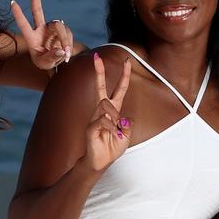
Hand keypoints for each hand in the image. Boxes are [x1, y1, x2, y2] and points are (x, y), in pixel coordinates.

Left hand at [11, 0, 73, 71]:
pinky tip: (67, 53)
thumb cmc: (46, 63)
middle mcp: (40, 29)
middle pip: (37, 10)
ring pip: (60, 27)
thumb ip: (51, 58)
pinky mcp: (63, 29)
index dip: (18, 14)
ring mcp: (51, 28)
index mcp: (31, 38)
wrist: (57, 61)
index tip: (12, 2)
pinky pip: (68, 33)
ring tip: (65, 55)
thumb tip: (61, 50)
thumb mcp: (45, 64)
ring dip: (65, 40)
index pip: (23, 24)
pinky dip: (69, 44)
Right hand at [84, 53, 132, 171]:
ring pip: (106, 106)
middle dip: (99, 72)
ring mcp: (95, 117)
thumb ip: (128, 124)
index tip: (127, 61)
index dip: (124, 76)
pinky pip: (103, 120)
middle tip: (96, 56)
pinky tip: (109, 135)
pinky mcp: (90, 126)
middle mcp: (103, 111)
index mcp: (114, 111)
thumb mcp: (126, 135)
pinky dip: (110, 128)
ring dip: (114, 118)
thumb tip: (123, 116)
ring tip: (114, 132)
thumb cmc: (112, 148)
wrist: (100, 162)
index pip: (119, 90)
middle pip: (102, 87)